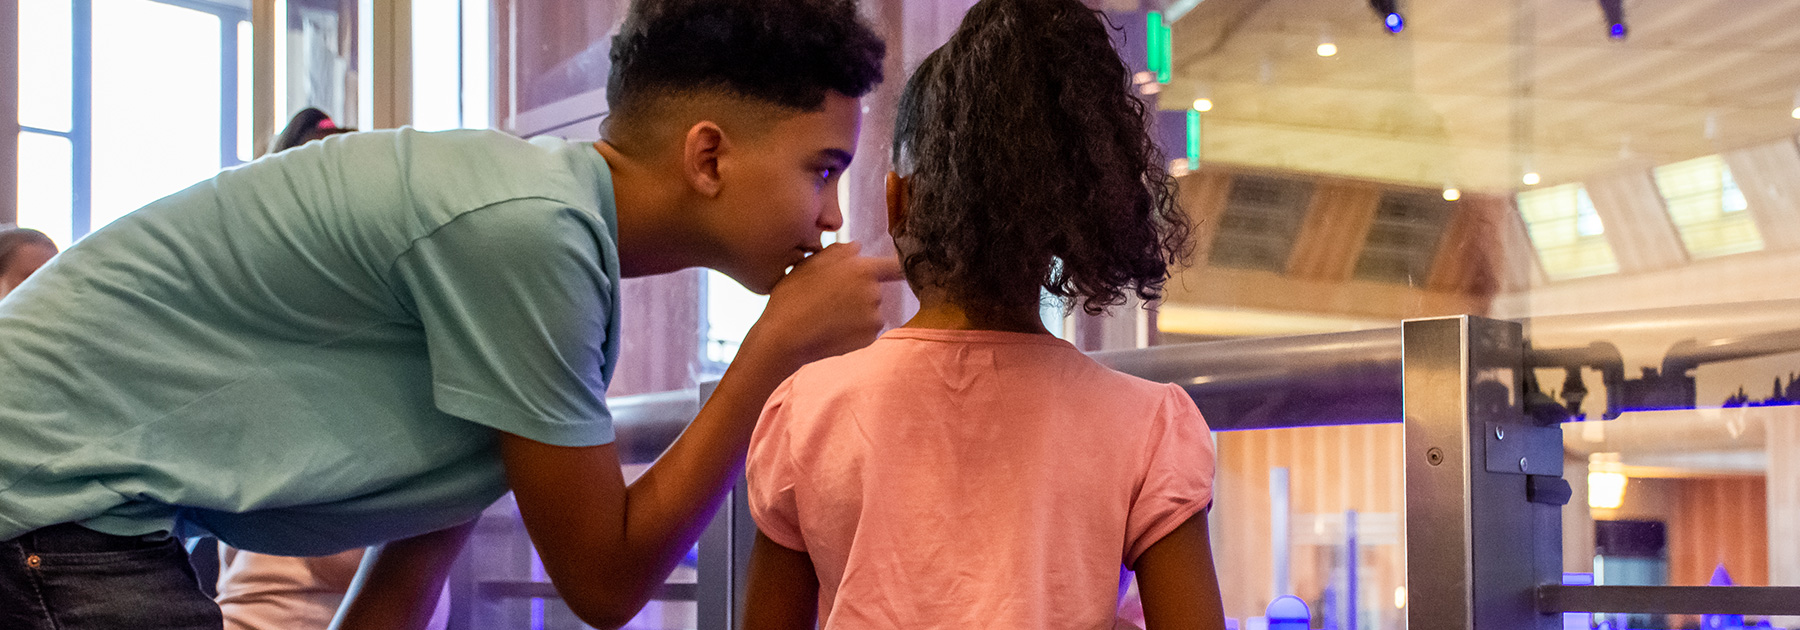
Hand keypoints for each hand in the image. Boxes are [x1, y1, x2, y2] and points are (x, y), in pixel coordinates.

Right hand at [742, 242, 903, 371]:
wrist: (786, 336)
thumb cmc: (794, 296)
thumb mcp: (810, 263)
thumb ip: (839, 251)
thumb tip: (857, 247)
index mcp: (863, 270)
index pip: (895, 265)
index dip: (898, 266)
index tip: (900, 268)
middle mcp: (874, 293)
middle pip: (875, 289)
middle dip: (860, 291)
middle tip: (831, 297)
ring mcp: (874, 319)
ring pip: (871, 311)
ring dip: (857, 312)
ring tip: (828, 314)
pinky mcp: (869, 340)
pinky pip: (866, 330)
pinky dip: (854, 330)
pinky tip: (832, 328)